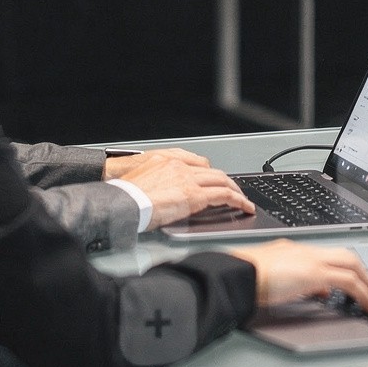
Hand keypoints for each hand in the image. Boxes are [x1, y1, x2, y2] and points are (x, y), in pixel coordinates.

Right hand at [103, 148, 255, 227]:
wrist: (123, 202)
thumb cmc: (126, 197)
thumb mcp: (141, 181)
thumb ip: (157, 182)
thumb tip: (163, 194)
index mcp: (166, 160)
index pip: (198, 162)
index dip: (210, 173)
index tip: (215, 180)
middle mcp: (180, 166)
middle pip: (213, 171)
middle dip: (227, 182)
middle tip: (234, 192)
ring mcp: (189, 179)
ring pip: (222, 180)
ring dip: (236, 191)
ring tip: (242, 200)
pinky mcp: (195, 195)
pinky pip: (224, 195)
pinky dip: (238, 200)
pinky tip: (244, 206)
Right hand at [230, 239, 367, 313]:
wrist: (236, 273)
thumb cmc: (243, 277)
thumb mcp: (271, 277)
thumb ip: (290, 281)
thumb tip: (308, 292)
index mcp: (294, 250)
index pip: (327, 256)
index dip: (344, 269)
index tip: (351, 286)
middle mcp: (306, 251)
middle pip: (347, 256)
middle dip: (364, 275)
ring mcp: (312, 260)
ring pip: (353, 264)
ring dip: (367, 283)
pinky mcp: (315, 273)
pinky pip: (349, 281)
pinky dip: (361, 292)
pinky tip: (365, 305)